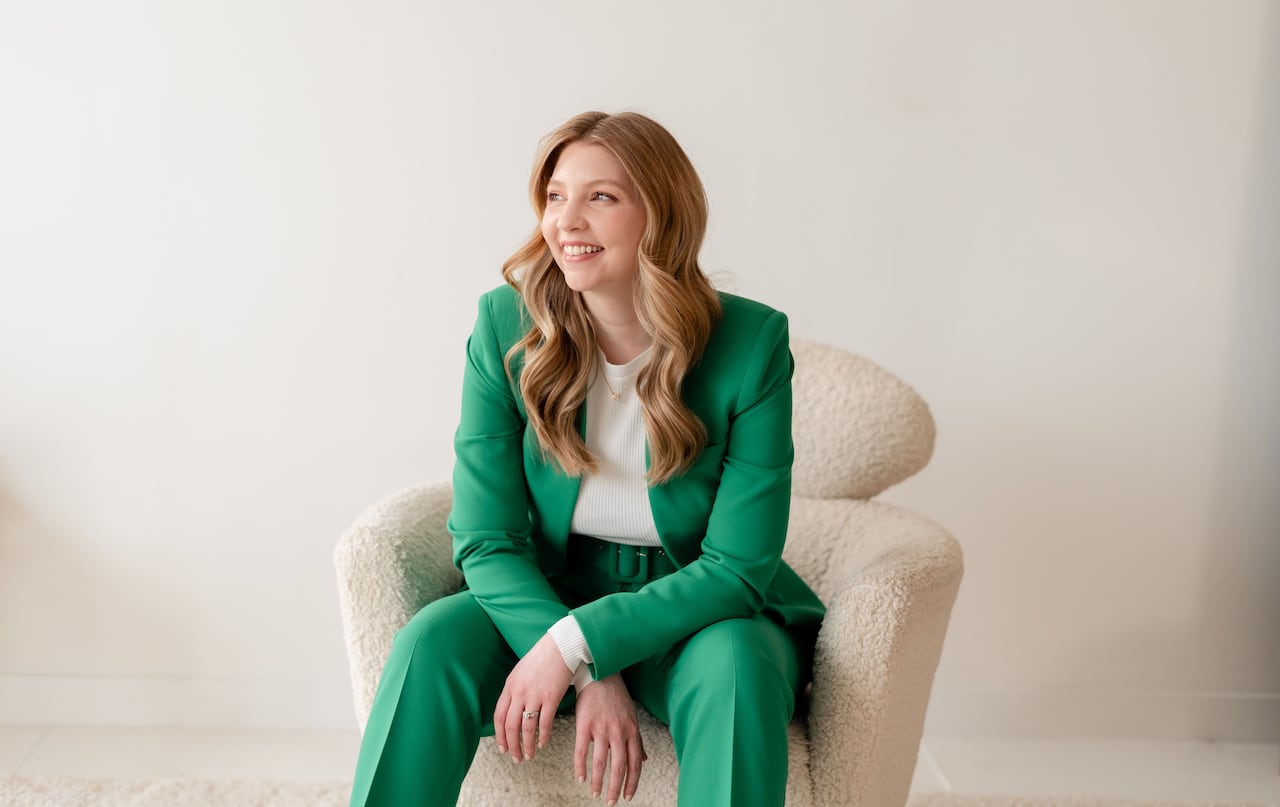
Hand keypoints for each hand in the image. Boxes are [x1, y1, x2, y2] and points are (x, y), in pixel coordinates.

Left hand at [494, 634, 572, 762]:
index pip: (499, 716)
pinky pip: (544, 722)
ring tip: (529, 755)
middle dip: (511, 745)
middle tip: (515, 757)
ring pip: (526, 728)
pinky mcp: (551, 697)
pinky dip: (543, 736)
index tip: (503, 747)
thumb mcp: (521, 671)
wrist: (560, 645)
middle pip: (510, 726)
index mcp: (510, 686)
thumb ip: (514, 689)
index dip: (499, 735)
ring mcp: (535, 695)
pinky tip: (543, 743)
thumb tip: (511, 708)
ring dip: (526, 745)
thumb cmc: (542, 657)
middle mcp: (519, 692)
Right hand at [573, 674, 645, 804]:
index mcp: (632, 731)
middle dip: (616, 788)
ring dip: (598, 782)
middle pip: (619, 767)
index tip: (627, 796)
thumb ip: (637, 740)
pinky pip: (582, 751)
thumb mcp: (632, 716)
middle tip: (611, 801)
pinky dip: (580, 767)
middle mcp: (619, 732)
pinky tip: (580, 777)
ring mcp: (601, 729)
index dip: (632, 782)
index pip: (635, 764)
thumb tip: (644, 760)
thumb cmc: (616, 696)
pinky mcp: (584, 725)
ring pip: (600, 763)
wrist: (599, 674)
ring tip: (595, 793)